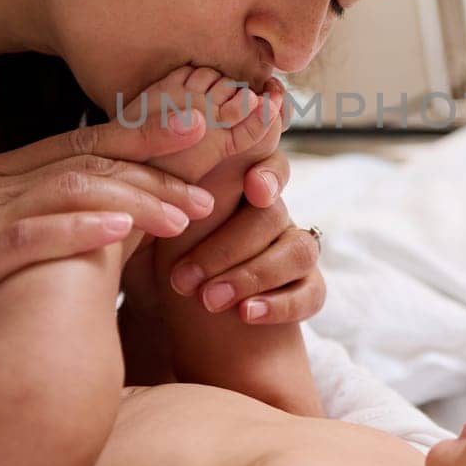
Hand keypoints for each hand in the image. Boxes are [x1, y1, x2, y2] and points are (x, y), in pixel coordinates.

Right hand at [0, 112, 216, 381]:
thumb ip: (23, 229)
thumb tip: (82, 234)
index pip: (82, 145)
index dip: (141, 136)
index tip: (194, 134)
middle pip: (89, 158)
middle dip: (155, 163)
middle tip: (211, 172)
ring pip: (73, 191)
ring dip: (136, 199)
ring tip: (185, 212)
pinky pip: (33, 236)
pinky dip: (82, 231)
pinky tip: (123, 235)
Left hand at [167, 153, 326, 324]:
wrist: (167, 324)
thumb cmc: (156, 265)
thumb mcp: (153, 229)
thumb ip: (168, 191)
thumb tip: (174, 141)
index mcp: (238, 188)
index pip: (268, 165)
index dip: (269, 173)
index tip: (254, 188)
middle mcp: (272, 214)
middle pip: (273, 215)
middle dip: (228, 248)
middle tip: (184, 280)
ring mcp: (292, 251)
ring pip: (298, 250)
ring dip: (253, 275)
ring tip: (210, 301)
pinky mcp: (306, 290)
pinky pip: (312, 291)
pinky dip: (281, 304)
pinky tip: (247, 314)